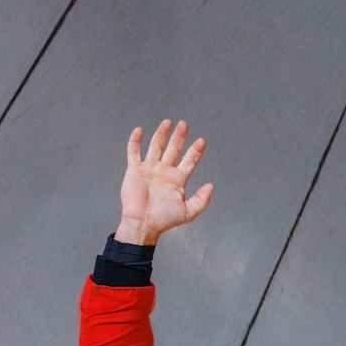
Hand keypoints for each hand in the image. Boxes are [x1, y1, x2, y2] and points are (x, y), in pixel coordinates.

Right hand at [117, 119, 213, 245]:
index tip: (202, 140)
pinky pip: (134, 152)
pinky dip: (135, 141)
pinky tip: (140, 130)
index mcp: (177, 179)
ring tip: (168, 122)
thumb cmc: (164, 220)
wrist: (143, 223)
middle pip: (173, 149)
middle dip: (179, 137)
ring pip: (156, 146)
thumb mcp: (188, 212)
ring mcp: (149, 169)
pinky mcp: (135, 170)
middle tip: (184, 124)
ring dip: (161, 134)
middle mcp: (164, 171)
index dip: (195, 150)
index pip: (189, 160)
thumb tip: (211, 185)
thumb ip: (201, 199)